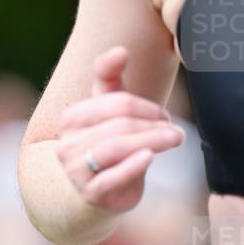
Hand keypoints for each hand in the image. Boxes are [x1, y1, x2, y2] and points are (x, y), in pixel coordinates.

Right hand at [56, 45, 183, 213]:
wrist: (101, 192)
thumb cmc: (108, 144)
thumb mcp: (108, 110)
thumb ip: (110, 76)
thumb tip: (120, 50)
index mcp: (71, 118)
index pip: (115, 103)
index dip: (147, 108)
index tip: (165, 117)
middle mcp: (67, 144)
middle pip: (119, 125)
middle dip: (153, 126)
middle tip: (176, 132)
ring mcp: (76, 170)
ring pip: (116, 148)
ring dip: (152, 142)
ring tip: (174, 140)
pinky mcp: (91, 194)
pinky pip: (112, 178)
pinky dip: (133, 166)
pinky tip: (149, 158)